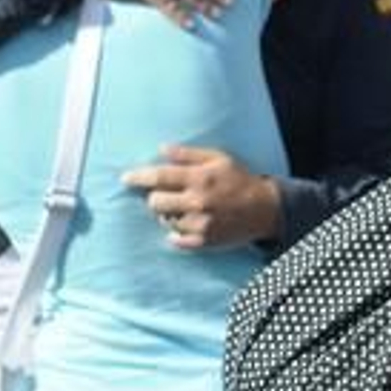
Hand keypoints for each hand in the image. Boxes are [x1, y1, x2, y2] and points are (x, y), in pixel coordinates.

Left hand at [121, 145, 281, 249]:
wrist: (265, 209)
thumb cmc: (239, 179)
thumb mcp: (219, 158)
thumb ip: (188, 154)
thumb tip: (162, 148)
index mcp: (199, 178)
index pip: (159, 177)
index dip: (138, 177)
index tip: (125, 178)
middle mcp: (197, 202)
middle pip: (155, 202)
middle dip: (156, 197)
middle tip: (168, 194)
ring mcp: (200, 224)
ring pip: (165, 220)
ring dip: (170, 213)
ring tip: (186, 208)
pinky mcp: (203, 242)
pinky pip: (175, 239)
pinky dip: (176, 232)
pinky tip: (187, 223)